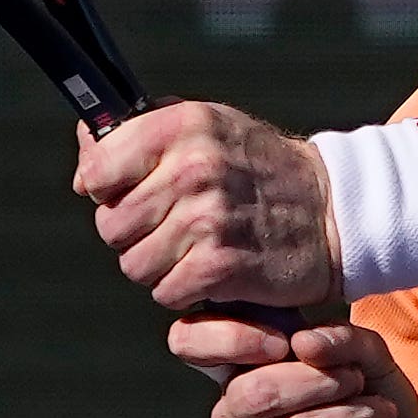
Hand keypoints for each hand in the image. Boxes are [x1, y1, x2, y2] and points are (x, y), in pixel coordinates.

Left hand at [74, 100, 340, 311]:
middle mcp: (193, 168)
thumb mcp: (209, 126)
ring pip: (134, 264)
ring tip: (197, 248)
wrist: (334, 211)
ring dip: (161, 266)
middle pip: (111, 224)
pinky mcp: (219, 266)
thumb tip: (83, 163)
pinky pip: (166, 292)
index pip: (98, 168)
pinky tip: (215, 269)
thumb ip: (141, 133)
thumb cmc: (260, 169)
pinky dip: (186, 290)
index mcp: (184, 126)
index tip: (134, 192)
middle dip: (135, 234)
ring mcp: (206, 219)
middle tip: (175, 226)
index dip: (108, 188)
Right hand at [170, 316, 417, 417]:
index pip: (191, 341)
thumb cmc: (366, 406)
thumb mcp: (365, 361)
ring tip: (384, 413)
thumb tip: (305, 341)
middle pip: (259, 391)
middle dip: (322, 381)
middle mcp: (230, 417)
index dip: (229, 336)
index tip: (287, 342)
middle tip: (358, 381)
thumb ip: (341, 341)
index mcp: (239, 370)